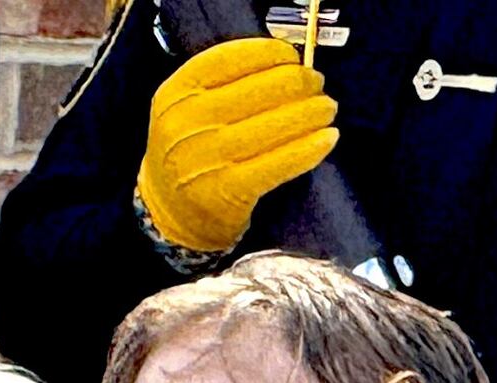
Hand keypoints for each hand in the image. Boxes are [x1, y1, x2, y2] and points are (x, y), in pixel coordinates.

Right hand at [138, 35, 337, 254]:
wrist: (169, 215)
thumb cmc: (189, 153)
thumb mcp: (187, 109)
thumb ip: (222, 84)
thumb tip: (287, 65)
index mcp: (177, 93)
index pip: (231, 58)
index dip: (270, 52)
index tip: (292, 56)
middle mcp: (189, 122)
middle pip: (260, 88)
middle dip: (299, 82)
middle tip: (317, 85)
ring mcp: (208, 158)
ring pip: (275, 123)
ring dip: (312, 112)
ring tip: (327, 109)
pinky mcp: (228, 190)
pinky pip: (280, 162)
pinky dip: (309, 148)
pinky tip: (327, 138)